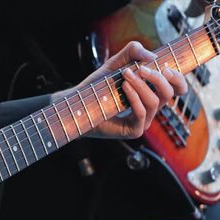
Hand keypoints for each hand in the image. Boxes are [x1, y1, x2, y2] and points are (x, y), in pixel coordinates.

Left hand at [54, 41, 187, 138]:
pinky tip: (124, 87)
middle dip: (158, 78)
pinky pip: (142, 113)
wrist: (78, 103)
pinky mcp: (133, 130)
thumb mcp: (117, 62)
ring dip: (142, 85)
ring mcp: (143, 121)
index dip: (178, 78)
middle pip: (170, 93)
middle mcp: (150, 108)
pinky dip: (134, 97)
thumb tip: (153, 57)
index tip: (166, 66)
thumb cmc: (99, 85)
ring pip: (155, 102)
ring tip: (126, 75)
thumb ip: (133, 52)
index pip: (177, 88)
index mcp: (152, 93)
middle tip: (141, 68)